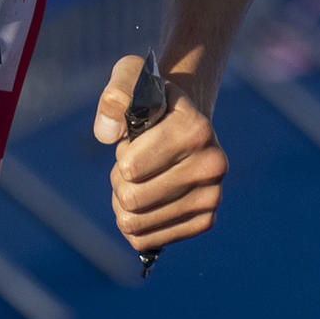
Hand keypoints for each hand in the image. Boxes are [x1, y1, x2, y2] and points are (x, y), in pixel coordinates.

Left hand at [93, 56, 227, 256]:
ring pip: (136, 223)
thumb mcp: (131, 78)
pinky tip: (146, 202)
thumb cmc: (149, 101)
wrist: (181, 122)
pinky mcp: (205, 221)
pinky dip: (136, 224)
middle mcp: (213, 165)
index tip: (137, 138)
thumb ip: (115, 95)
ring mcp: (213, 196)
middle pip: (132, 199)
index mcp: (196, 129)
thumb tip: (106, 134)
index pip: (130, 168)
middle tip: (133, 163)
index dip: (122, 154)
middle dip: (119, 181)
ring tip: (138, 181)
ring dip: (124, 203)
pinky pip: (148, 240)